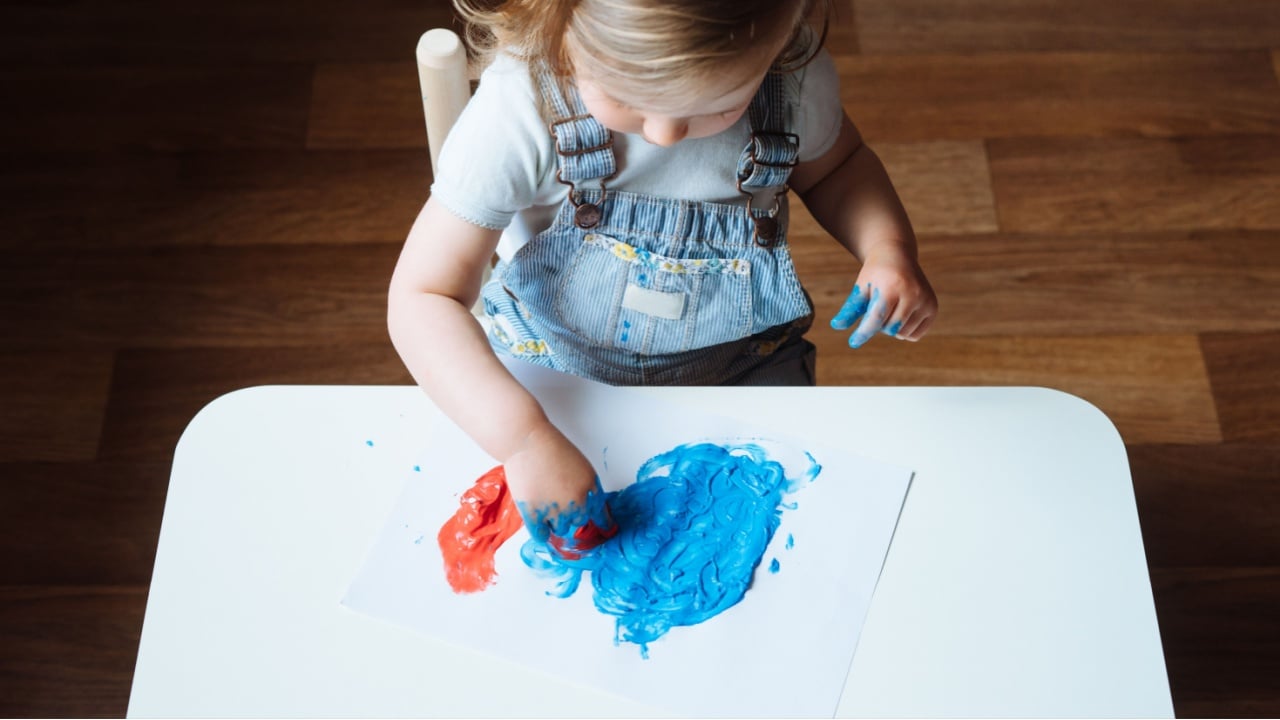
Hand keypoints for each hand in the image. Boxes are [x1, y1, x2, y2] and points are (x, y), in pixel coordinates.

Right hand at [503, 421, 615, 558]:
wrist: (527, 442)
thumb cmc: (551, 449)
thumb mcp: (581, 466)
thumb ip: (586, 489)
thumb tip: (587, 508)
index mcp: (591, 489)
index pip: (602, 516)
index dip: (601, 524)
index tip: (603, 531)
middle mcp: (577, 502)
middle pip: (579, 522)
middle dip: (570, 514)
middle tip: (556, 498)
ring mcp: (556, 510)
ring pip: (560, 530)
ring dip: (553, 520)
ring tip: (543, 499)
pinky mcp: (534, 515)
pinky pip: (541, 535)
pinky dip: (539, 530)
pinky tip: (536, 519)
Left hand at [831, 247, 937, 347]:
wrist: (897, 256)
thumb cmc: (875, 274)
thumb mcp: (861, 287)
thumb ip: (850, 308)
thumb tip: (837, 326)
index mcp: (892, 287)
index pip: (877, 318)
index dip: (864, 332)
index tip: (853, 342)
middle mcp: (912, 294)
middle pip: (889, 328)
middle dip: (878, 324)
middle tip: (877, 308)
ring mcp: (925, 301)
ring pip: (902, 334)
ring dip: (891, 327)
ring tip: (889, 308)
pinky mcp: (933, 308)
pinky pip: (915, 335)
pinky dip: (904, 331)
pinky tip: (901, 314)